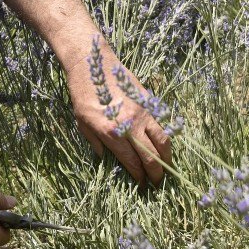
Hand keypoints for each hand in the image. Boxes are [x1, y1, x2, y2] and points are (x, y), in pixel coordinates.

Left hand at [66, 48, 170, 186]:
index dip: (139, 177)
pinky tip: (165, 144)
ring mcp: (142, 112)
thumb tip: (106, 157)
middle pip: (150, 156)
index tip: (142, 186)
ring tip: (166, 166)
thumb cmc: (82, 92)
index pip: (132, 162)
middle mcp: (130, 125)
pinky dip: (166, 136)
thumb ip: (95, 142)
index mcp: (111, 133)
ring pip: (163, 140)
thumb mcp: (81, 121)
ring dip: (167, 157)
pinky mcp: (148, 101)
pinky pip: (162, 123)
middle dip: (156, 173)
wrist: (93, 62)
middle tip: (158, 183)